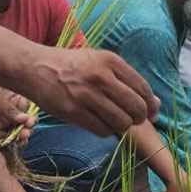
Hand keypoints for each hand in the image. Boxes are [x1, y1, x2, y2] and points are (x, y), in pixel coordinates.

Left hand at [0, 72, 34, 140]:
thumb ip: (9, 109)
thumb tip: (25, 119)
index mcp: (14, 98)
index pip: (27, 110)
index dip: (30, 116)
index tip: (30, 121)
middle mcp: (9, 111)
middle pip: (22, 123)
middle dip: (26, 128)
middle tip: (26, 131)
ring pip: (13, 131)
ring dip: (19, 136)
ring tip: (21, 137)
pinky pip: (1, 137)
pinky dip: (6, 141)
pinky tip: (9, 141)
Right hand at [19, 47, 158, 136]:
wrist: (34, 67)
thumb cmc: (72, 66)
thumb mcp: (100, 62)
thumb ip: (127, 80)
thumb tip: (156, 103)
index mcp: (111, 61)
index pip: (143, 89)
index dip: (151, 105)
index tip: (151, 113)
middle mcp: (101, 76)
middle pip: (136, 108)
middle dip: (139, 118)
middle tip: (133, 120)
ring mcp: (86, 94)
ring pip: (121, 122)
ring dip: (122, 126)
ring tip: (116, 122)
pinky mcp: (73, 111)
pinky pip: (103, 130)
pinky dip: (106, 131)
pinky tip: (100, 124)